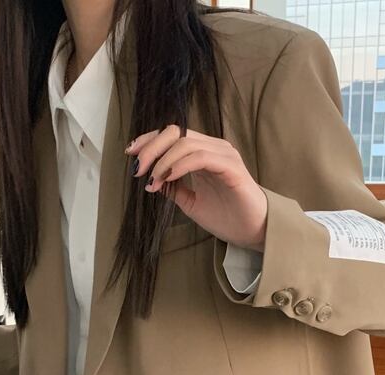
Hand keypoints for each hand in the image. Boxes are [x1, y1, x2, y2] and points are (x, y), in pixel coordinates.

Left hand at [125, 126, 267, 251]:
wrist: (253, 232)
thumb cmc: (227, 217)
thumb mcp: (191, 203)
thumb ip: (173, 188)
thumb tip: (152, 180)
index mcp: (203, 153)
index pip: (172, 135)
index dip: (149, 141)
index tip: (130, 154)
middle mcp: (214, 148)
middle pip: (176, 132)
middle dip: (151, 148)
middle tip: (137, 169)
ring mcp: (224, 155)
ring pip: (185, 143)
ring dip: (163, 160)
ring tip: (152, 180)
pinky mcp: (231, 168)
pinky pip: (201, 157)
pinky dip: (180, 165)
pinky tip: (168, 178)